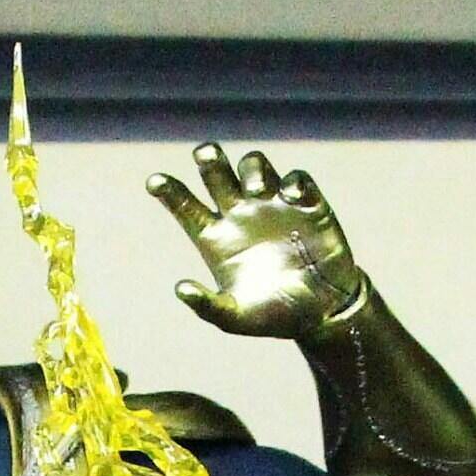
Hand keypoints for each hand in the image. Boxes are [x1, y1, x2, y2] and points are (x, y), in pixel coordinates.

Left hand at [147, 144, 364, 342]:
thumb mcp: (238, 319)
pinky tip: (291, 197)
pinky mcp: (306, 204)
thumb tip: (181, 289)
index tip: (153, 183)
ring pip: (253, 164)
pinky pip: (295, 178)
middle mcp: (240, 215)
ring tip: (257, 191)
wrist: (321, 315)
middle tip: (205, 156)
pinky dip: (292, 182)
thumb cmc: (274, 317)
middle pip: (215, 171)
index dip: (169, 192)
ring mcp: (272, 205)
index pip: (186, 206)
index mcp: (217, 238)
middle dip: (208, 158)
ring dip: (251, 169)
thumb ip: (209, 306)